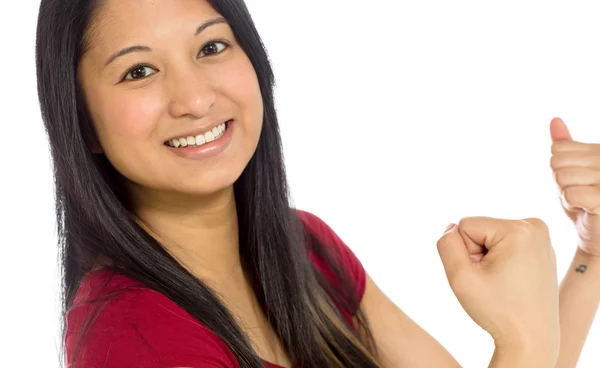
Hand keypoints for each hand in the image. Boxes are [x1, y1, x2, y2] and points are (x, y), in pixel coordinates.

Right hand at [437, 217, 559, 353]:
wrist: (531, 339)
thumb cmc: (498, 311)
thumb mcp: (460, 276)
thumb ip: (447, 244)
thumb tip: (452, 227)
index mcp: (518, 228)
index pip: (465, 226)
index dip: (465, 253)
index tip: (483, 277)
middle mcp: (534, 226)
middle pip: (479, 230)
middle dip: (477, 255)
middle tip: (493, 283)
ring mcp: (541, 237)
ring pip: (490, 237)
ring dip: (487, 259)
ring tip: (502, 283)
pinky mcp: (541, 248)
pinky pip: (504, 245)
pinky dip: (500, 261)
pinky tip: (510, 282)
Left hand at [550, 117, 599, 257]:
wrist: (599, 238)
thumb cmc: (585, 204)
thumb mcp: (573, 171)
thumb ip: (567, 147)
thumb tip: (554, 120)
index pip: (557, 150)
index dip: (559, 169)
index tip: (577, 182)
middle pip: (557, 162)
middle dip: (561, 182)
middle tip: (579, 194)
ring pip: (562, 176)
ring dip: (565, 194)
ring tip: (582, 202)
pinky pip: (569, 193)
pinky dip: (570, 204)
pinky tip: (586, 210)